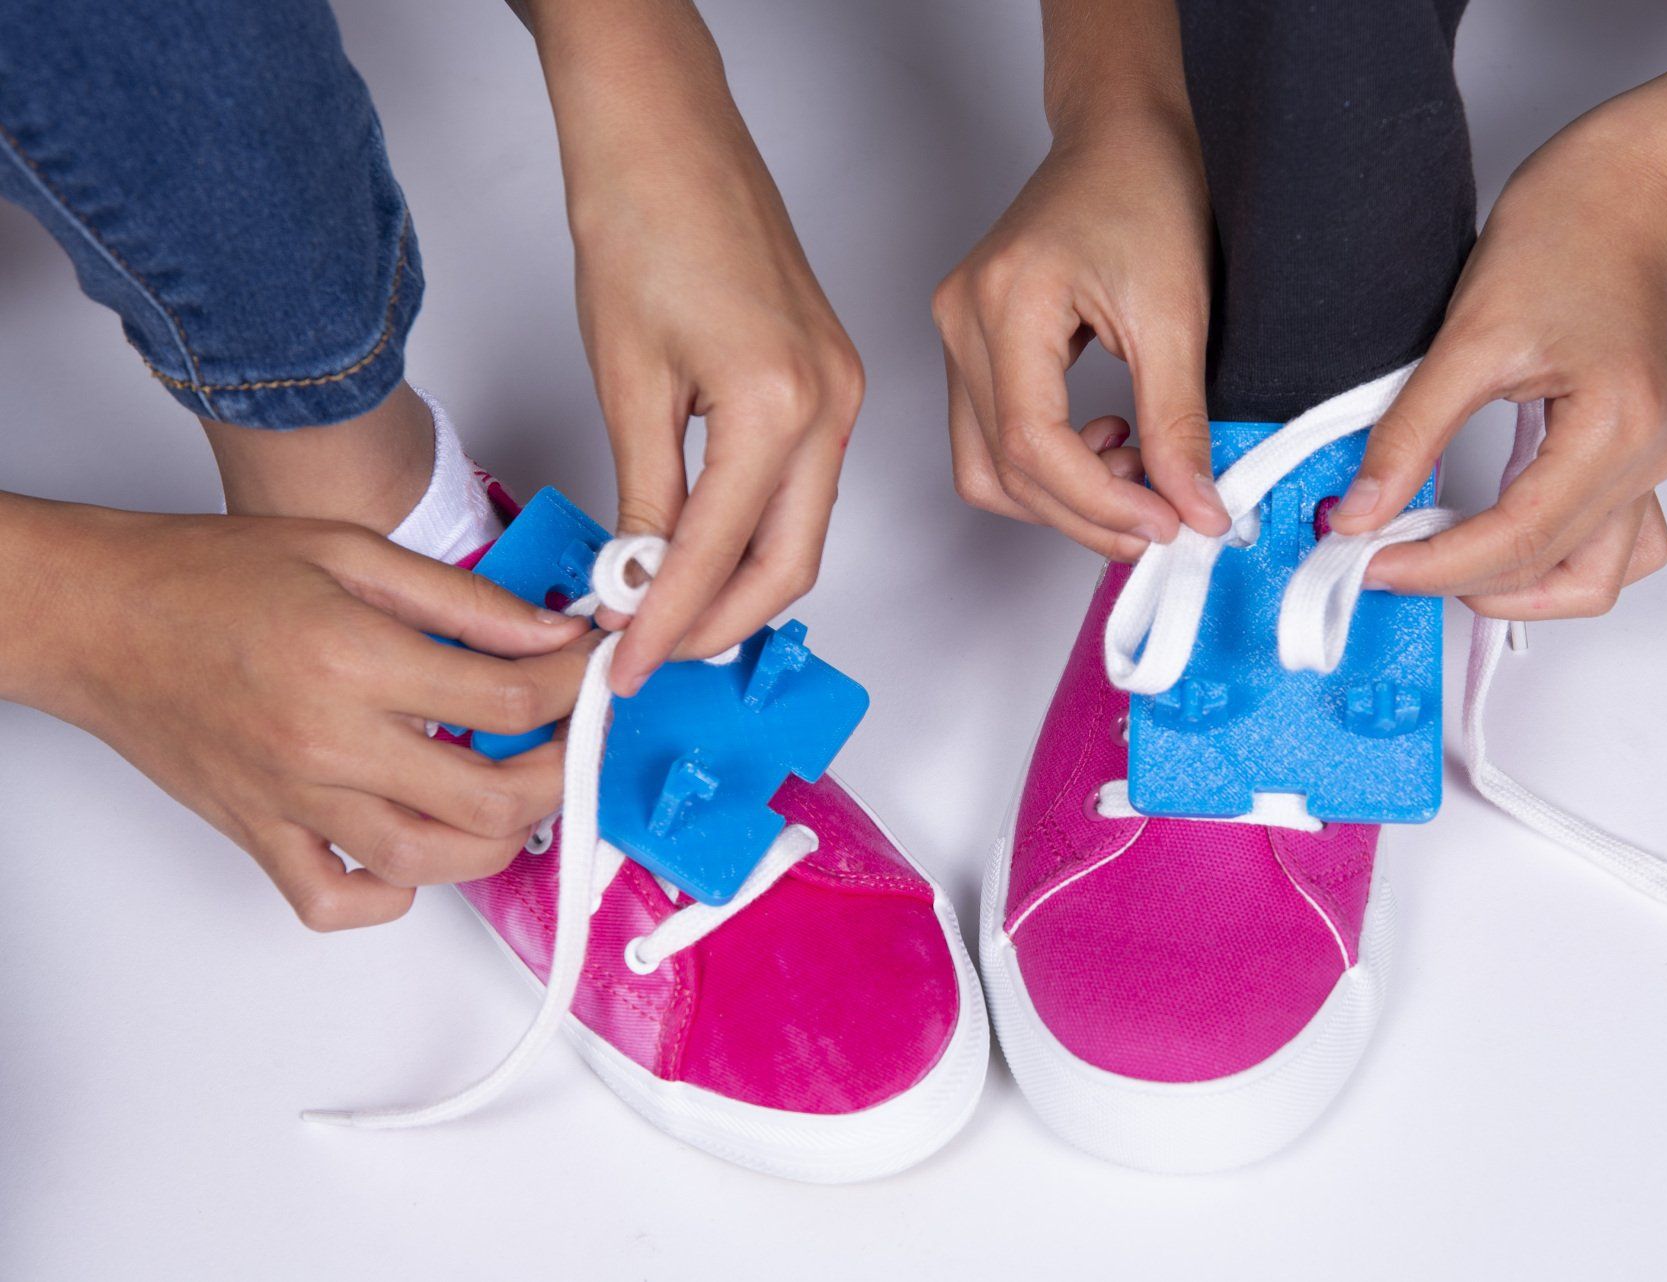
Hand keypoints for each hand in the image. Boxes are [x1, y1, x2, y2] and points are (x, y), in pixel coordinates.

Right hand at [13, 505, 589, 929]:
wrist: (98, 615)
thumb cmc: (207, 576)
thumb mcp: (351, 553)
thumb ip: (462, 600)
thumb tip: (549, 633)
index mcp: (355, 660)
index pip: (508, 701)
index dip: (568, 688)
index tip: (582, 671)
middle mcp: (327, 743)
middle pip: (490, 798)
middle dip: (559, 773)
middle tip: (571, 741)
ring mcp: (292, 799)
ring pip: (428, 862)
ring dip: (497, 841)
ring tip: (516, 796)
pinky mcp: (258, 834)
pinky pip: (335, 900)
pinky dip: (388, 894)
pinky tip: (415, 848)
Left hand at [535, 2, 860, 694]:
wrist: (668, 129)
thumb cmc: (643, 219)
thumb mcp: (626, 378)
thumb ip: (644, 495)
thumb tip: (638, 580)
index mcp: (781, 404)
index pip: (720, 555)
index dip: (667, 623)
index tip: (624, 664)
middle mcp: (832, 405)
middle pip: (790, 563)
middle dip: (720, 624)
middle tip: (649, 655)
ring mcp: (842, 391)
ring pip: (802, 530)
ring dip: (738, 584)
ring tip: (664, 614)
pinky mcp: (829, 378)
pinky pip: (803, 485)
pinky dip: (753, 530)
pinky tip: (699, 548)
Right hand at [933, 105, 1228, 560]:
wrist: (1120, 135)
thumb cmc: (1145, 192)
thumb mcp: (1178, 313)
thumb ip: (1180, 423)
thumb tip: (1195, 509)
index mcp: (1005, 301)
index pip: (1032, 444)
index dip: (1098, 502)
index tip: (1166, 523)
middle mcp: (962, 320)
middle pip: (1003, 469)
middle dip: (1085, 512)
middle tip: (1161, 520)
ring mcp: (956, 332)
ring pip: (986, 466)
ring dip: (1061, 496)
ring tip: (1134, 473)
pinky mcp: (971, 342)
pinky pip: (990, 436)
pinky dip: (1046, 463)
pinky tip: (1105, 439)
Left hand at [1332, 125, 1666, 618]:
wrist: (1625, 186)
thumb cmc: (1564, 236)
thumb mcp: (1466, 339)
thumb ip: (1409, 435)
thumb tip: (1357, 514)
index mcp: (1615, 431)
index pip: (1516, 542)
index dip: (1431, 567)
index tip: (1363, 564)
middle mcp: (1647, 459)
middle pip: (1552, 571)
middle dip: (1458, 579)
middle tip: (1381, 560)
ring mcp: (1651, 461)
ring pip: (1595, 577)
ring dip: (1518, 588)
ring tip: (1436, 558)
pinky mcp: (1636, 453)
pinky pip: (1611, 545)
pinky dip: (1551, 560)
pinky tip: (1490, 539)